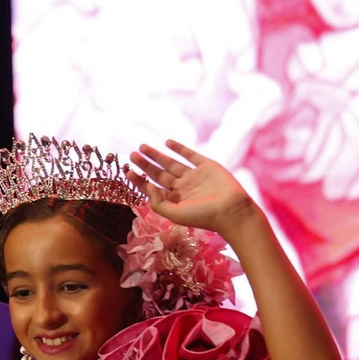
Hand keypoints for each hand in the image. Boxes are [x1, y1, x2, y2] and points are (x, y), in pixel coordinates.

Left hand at [126, 141, 257, 237]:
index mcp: (175, 201)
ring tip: (142, 147)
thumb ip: (158, 203)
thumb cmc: (203, 216)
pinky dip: (179, 148)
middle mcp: (183, 188)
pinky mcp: (206, 166)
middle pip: (159, 174)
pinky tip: (167, 143)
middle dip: (145, 164)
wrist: (231, 210)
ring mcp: (194, 176)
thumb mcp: (174, 214)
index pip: (153, 188)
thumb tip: (148, 186)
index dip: (140, 180)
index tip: (127, 171)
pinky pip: (190, 155)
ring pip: (171, 163)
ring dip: (157, 155)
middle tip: (132, 154)